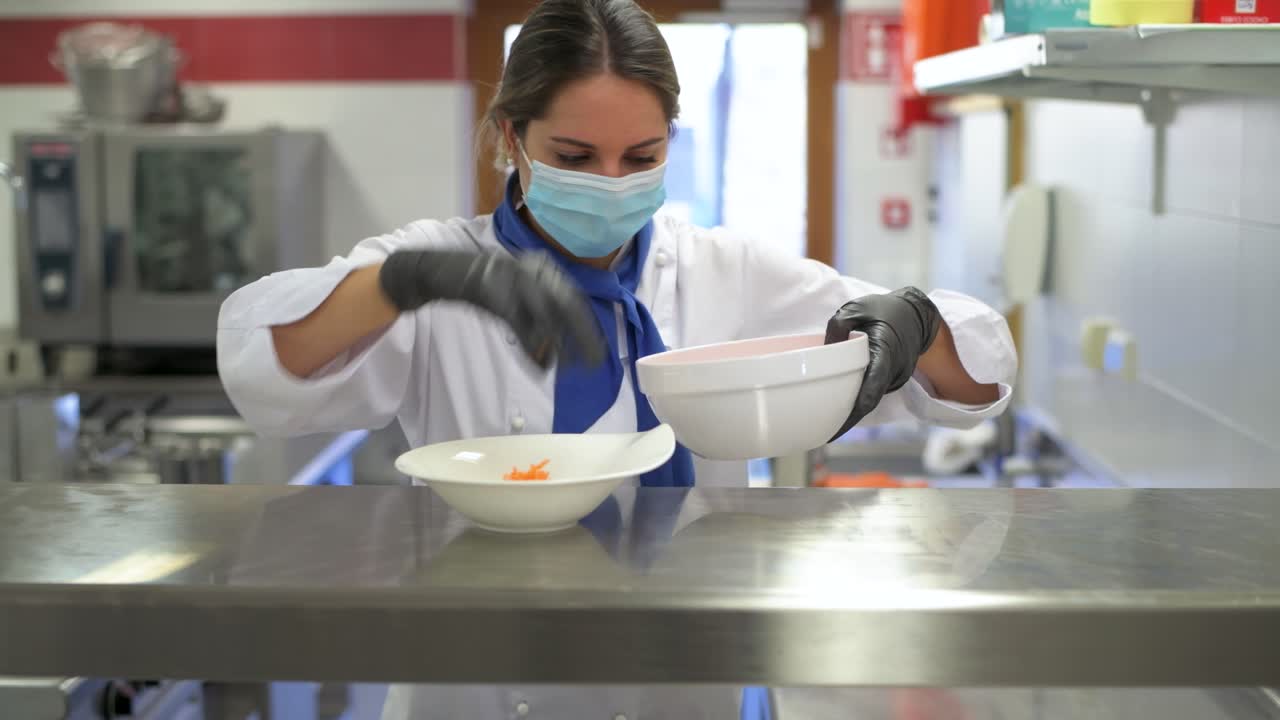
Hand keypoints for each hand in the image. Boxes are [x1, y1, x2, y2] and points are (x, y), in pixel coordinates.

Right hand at [379, 249, 604, 369]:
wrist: (445, 271)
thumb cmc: (484, 288)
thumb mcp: (515, 301)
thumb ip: (534, 324)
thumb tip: (550, 360)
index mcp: (543, 268)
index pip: (574, 298)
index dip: (588, 326)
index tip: (599, 351)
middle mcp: (533, 269)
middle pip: (567, 304)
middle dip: (583, 335)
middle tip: (594, 363)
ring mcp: (514, 278)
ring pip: (546, 314)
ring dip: (558, 345)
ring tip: (567, 368)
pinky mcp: (495, 292)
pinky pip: (520, 323)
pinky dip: (532, 346)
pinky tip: (540, 366)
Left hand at [825, 287, 941, 438]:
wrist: (917, 315)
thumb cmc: (884, 310)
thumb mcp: (858, 307)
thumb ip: (839, 324)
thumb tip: (826, 348)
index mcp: (884, 350)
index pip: (873, 383)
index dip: (858, 406)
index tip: (841, 423)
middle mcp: (893, 369)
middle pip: (869, 400)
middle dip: (847, 419)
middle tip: (822, 432)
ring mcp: (895, 378)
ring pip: (870, 399)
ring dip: (850, 412)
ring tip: (823, 422)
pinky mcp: (891, 381)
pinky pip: (871, 393)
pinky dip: (855, 402)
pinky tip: (836, 408)